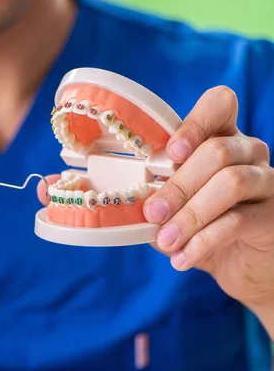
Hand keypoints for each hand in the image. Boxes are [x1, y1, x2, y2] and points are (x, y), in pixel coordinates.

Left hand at [143, 86, 273, 309]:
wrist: (241, 266)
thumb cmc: (201, 226)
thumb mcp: (174, 205)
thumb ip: (154, 192)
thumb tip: (111, 192)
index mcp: (221, 137)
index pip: (220, 104)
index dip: (195, 123)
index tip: (171, 151)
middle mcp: (250, 152)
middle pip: (217, 151)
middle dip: (178, 184)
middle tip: (151, 213)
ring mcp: (267, 182)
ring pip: (231, 183)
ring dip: (189, 214)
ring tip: (165, 239)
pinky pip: (238, 221)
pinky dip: (203, 241)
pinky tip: (182, 258)